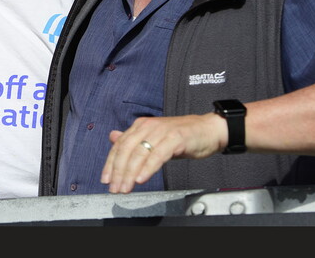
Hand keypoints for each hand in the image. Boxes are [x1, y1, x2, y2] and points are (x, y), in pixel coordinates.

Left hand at [100, 114, 223, 193]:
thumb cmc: (182, 136)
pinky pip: (158, 155)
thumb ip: (134, 140)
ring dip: (130, 173)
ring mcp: (162, 131)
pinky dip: (148, 168)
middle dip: (118, 171)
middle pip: (127, 149)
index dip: (110, 163)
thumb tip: (113, 138)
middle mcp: (149, 126)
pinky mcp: (176, 138)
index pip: (120, 145)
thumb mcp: (154, 137)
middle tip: (115, 188)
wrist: (209, 130)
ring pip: (140, 153)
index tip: (105, 179)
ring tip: (126, 187)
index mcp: (141, 126)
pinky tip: (141, 178)